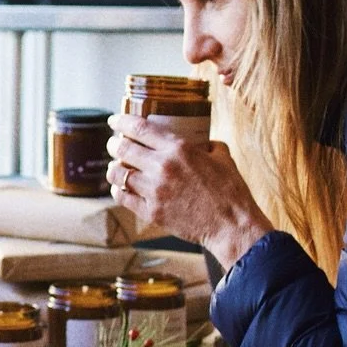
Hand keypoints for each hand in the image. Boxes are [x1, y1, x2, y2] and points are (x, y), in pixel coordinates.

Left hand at [107, 116, 273, 269]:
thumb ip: (208, 145)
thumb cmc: (230, 191)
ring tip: (116, 167)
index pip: (139, 128)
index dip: (121, 121)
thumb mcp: (222, 157)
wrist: (231, 226)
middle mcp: (162, 167)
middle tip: (115, 144)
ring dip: (114, 168)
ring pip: (117, 174)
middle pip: (123, 149)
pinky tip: (121, 188)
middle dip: (114, 144)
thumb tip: (201, 142)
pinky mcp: (151, 212)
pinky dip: (118, 190)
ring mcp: (154, 191)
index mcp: (179, 149)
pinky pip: (122, 197)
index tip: (115, 120)